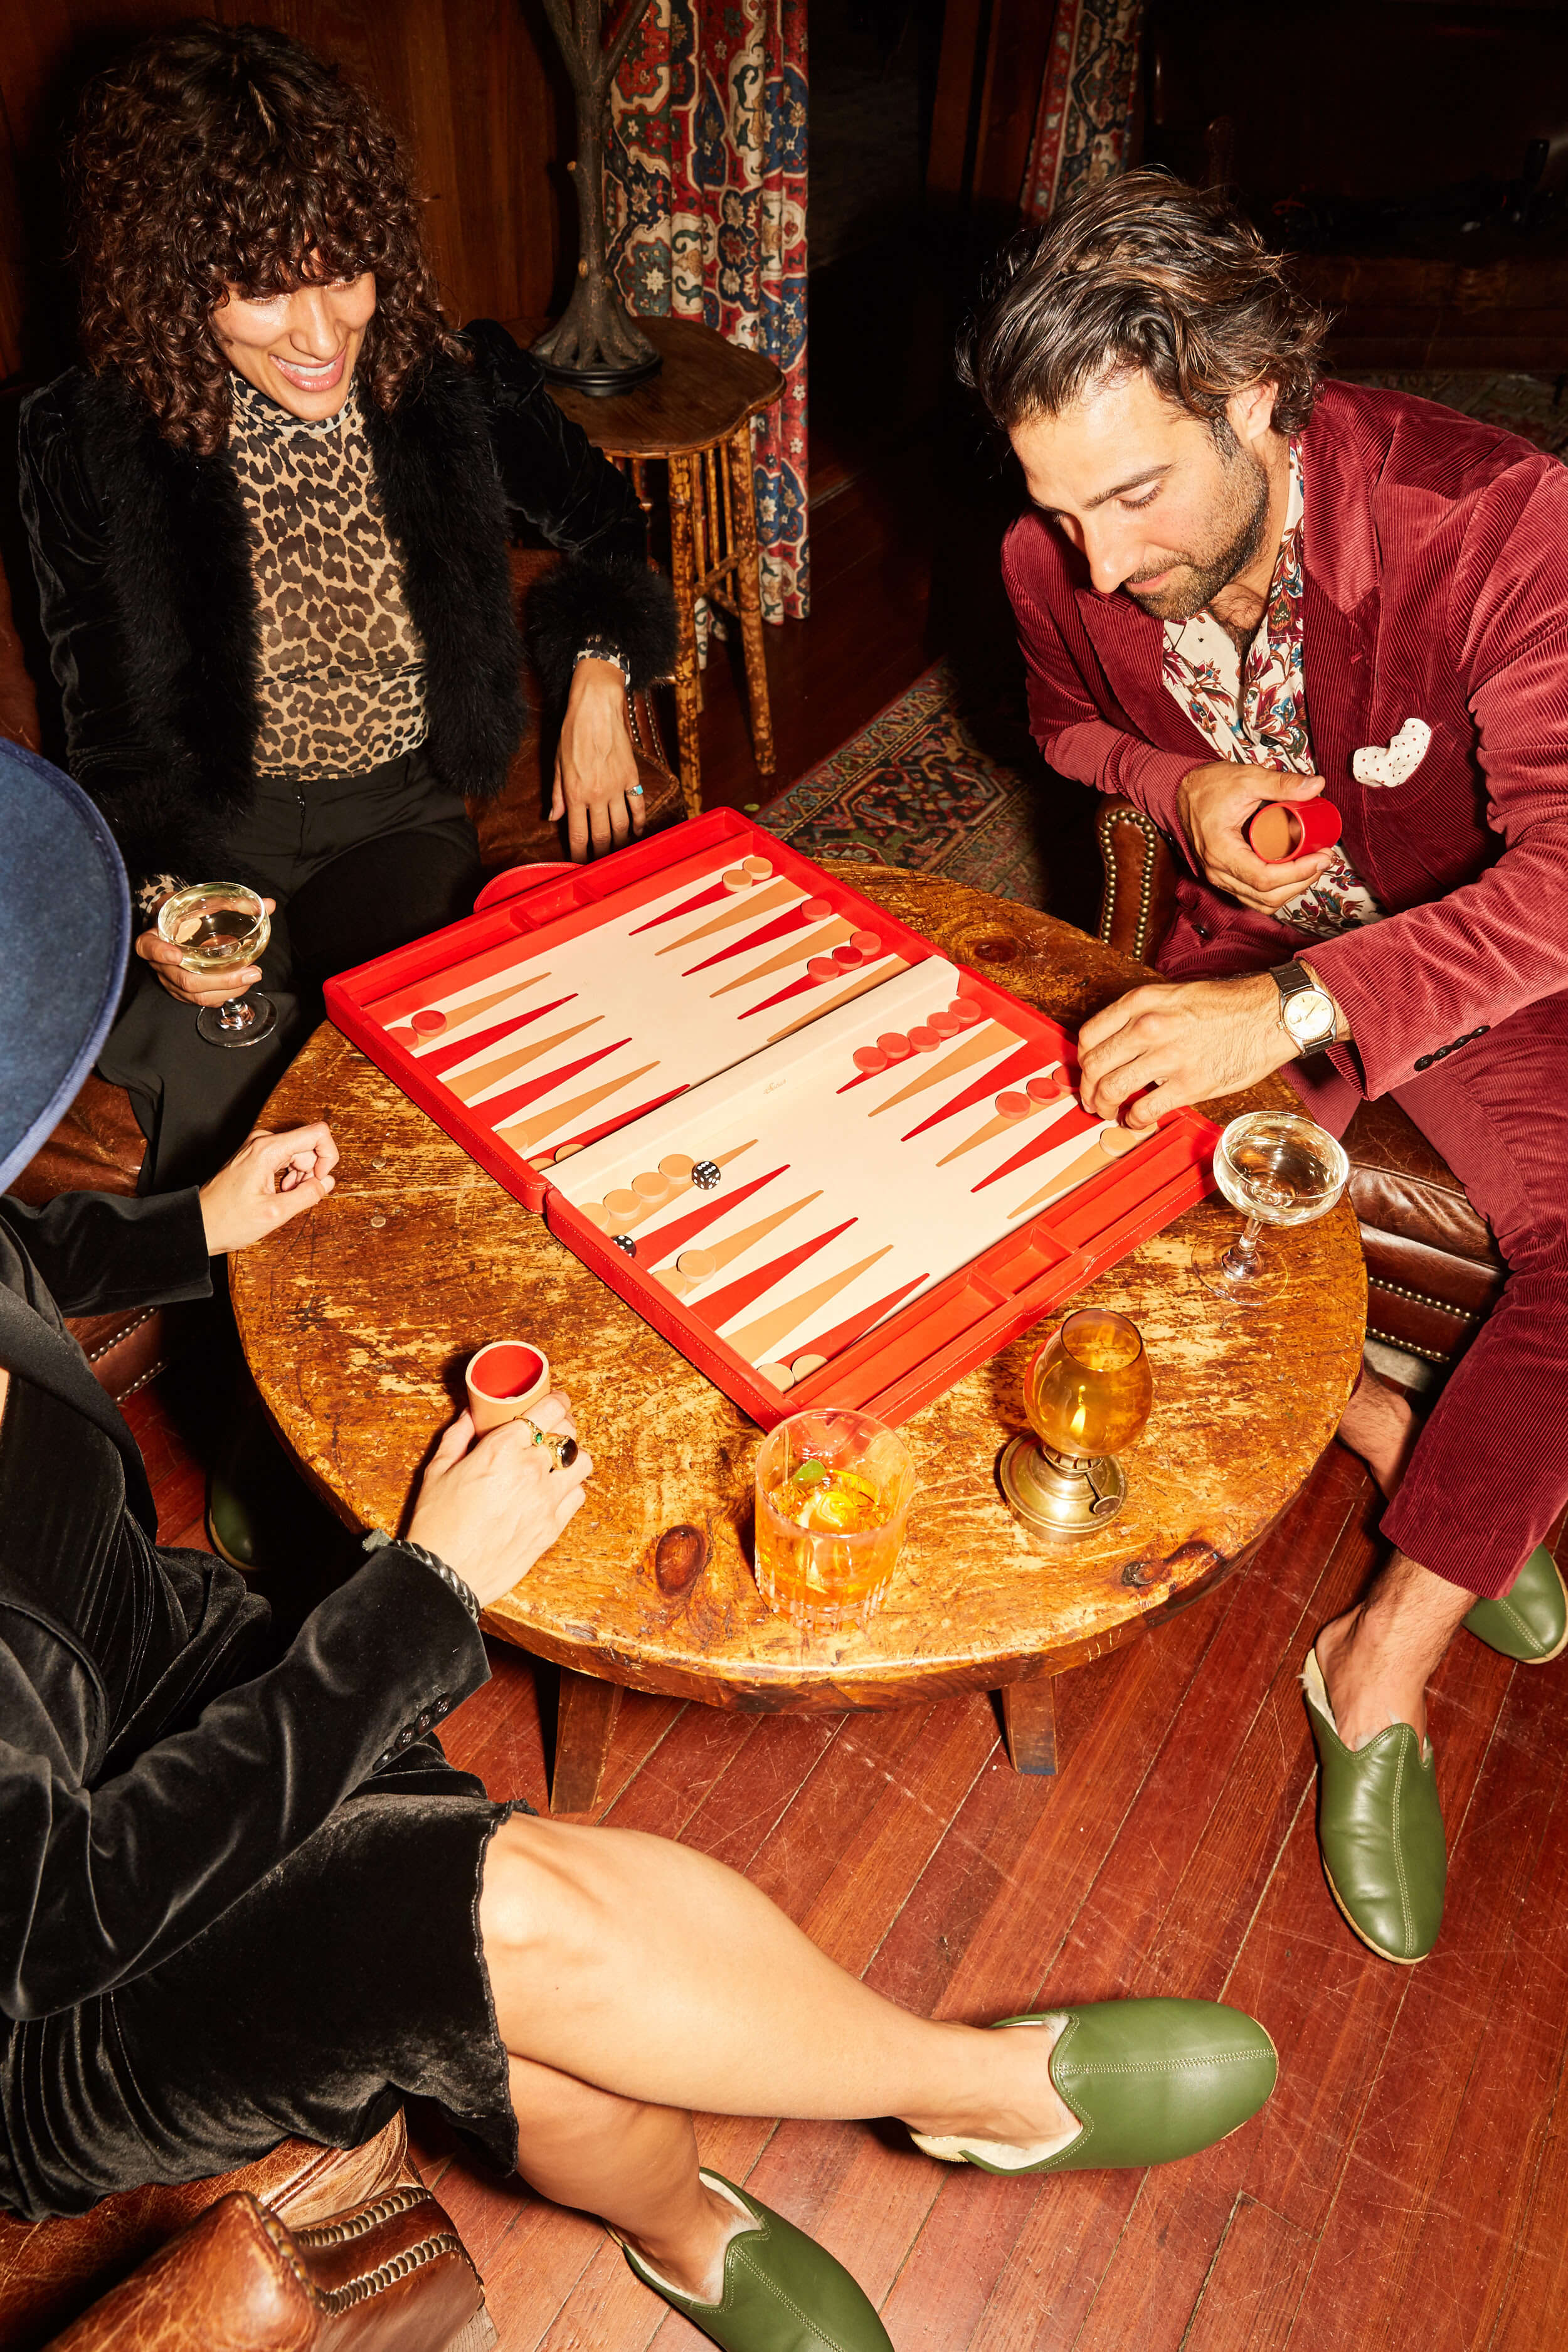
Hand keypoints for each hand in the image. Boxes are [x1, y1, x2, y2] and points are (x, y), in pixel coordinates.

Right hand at [136, 894, 275, 1005]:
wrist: (178, 927)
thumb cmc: (186, 913)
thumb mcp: (199, 901)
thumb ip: (229, 901)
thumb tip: (269, 905)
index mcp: (155, 937)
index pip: (147, 948)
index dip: (160, 953)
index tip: (176, 955)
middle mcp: (160, 963)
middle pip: (184, 979)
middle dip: (221, 980)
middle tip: (250, 971)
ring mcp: (171, 980)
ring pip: (196, 994)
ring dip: (228, 989)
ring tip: (253, 976)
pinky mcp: (183, 992)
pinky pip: (204, 1000)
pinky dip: (226, 994)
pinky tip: (244, 984)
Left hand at [198, 1123, 337, 1253]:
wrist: (200, 1224)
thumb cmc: (228, 1220)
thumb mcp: (275, 1213)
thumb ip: (308, 1195)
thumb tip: (328, 1182)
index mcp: (267, 1149)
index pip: (318, 1133)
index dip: (328, 1157)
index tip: (320, 1180)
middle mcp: (262, 1141)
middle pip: (308, 1146)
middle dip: (311, 1173)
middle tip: (293, 1196)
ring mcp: (257, 1147)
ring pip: (299, 1154)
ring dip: (299, 1177)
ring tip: (282, 1197)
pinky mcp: (255, 1155)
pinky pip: (285, 1158)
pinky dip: (288, 1176)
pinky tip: (276, 1193)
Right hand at [406, 1391, 592, 1605]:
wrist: (444, 1574)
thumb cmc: (436, 1522)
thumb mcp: (438, 1470)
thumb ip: (458, 1436)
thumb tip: (471, 1415)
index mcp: (501, 1450)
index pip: (547, 1410)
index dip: (556, 1401)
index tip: (556, 1401)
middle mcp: (529, 1470)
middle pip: (568, 1432)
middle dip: (563, 1425)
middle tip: (553, 1429)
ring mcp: (545, 1500)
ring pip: (582, 1462)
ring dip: (572, 1457)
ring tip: (556, 1461)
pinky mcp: (552, 1527)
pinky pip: (577, 1496)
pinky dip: (570, 1489)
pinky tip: (554, 1490)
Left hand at [551, 659, 642, 860]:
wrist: (597, 706)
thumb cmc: (573, 731)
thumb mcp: (557, 762)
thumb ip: (558, 793)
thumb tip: (553, 817)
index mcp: (575, 793)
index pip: (578, 834)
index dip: (579, 854)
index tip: (580, 865)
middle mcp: (597, 795)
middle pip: (602, 836)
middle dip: (601, 855)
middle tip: (601, 865)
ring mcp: (617, 787)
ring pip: (621, 827)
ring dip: (620, 844)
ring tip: (618, 854)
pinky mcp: (632, 778)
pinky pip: (638, 807)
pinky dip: (639, 823)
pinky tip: (637, 833)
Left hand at [1078, 972, 1294, 1127]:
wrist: (1269, 1014)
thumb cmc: (1226, 1006)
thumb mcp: (1173, 995)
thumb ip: (1141, 1016)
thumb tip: (1116, 1045)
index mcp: (1142, 1002)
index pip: (1089, 1035)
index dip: (1082, 1059)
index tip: (1087, 1070)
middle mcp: (1148, 1027)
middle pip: (1094, 1065)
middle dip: (1087, 1089)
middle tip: (1091, 1100)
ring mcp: (1167, 1056)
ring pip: (1112, 1089)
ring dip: (1104, 1107)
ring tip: (1109, 1113)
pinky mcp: (1189, 1084)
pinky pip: (1144, 1109)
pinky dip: (1133, 1120)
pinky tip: (1136, 1120)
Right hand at [1177, 763, 1332, 913]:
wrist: (1182, 793)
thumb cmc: (1208, 787)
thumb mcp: (1247, 778)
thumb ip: (1282, 782)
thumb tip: (1316, 785)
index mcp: (1221, 851)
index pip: (1264, 878)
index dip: (1299, 873)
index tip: (1321, 857)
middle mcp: (1218, 872)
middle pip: (1267, 897)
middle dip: (1301, 882)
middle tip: (1323, 860)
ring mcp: (1220, 877)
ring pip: (1262, 902)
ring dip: (1291, 889)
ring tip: (1312, 866)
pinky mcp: (1225, 877)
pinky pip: (1254, 895)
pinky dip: (1278, 890)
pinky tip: (1294, 872)